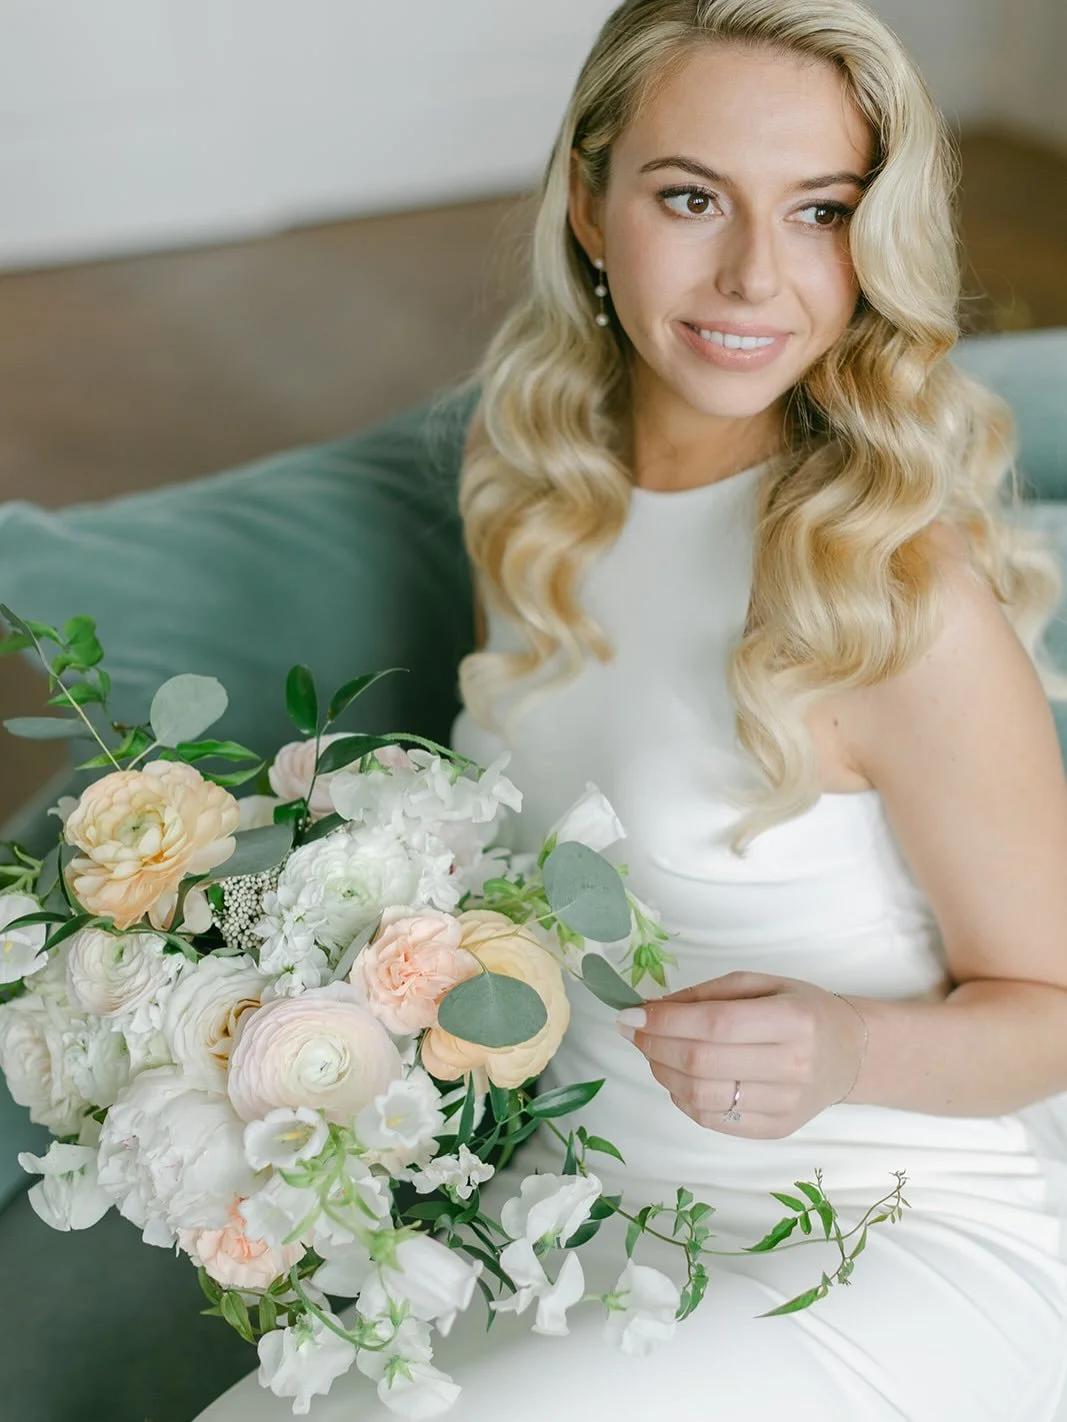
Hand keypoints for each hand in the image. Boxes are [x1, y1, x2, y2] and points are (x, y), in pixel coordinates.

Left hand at [614, 970, 866, 1139]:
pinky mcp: (776, 1130)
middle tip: (632, 1032)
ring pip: (702, 1097)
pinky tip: (676, 1078)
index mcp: (792, 1020)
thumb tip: (651, 1010)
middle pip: (703, 1063)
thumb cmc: (801, 1009)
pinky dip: (682, 1099)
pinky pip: (713, 1121)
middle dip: (654, 1046)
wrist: (849, 1054)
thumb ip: (707, 994)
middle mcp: (792, 1066)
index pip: (715, 1025)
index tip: (630, 1015)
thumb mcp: (761, 983)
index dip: (666, 1022)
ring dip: (663, 1073)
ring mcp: (785, 1104)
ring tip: (652, 1052)